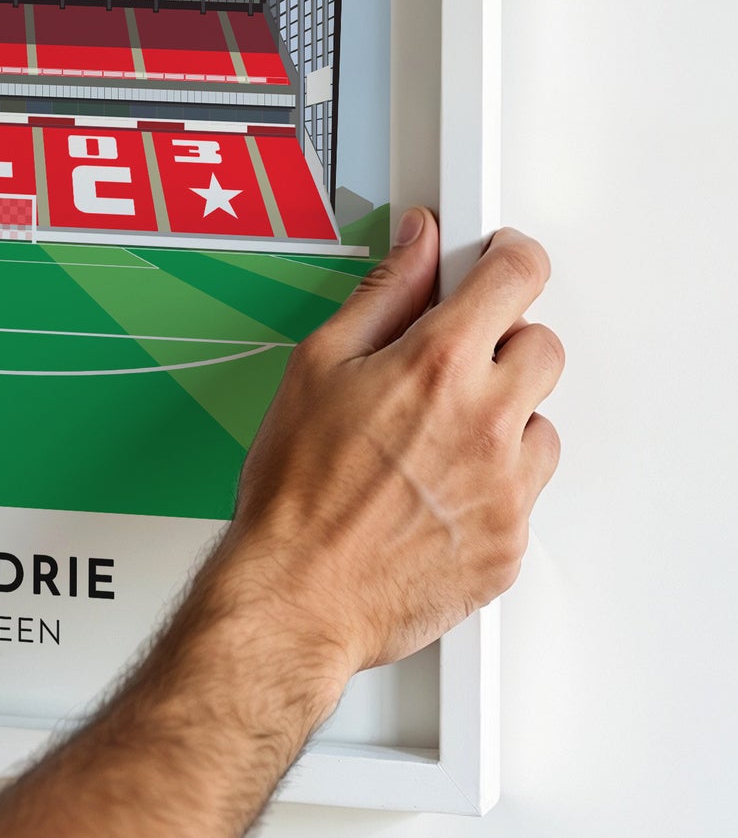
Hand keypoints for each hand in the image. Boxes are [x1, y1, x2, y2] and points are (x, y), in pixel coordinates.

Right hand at [214, 211, 562, 680]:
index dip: (508, 257)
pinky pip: (524, 492)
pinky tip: (432, 490)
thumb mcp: (317, 365)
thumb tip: (417, 245)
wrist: (298, 592)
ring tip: (432, 441)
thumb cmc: (295, 489)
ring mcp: (507, 487)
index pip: (517, 276)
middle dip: (502, 343)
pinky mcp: (510, 541)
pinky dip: (490, 484)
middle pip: (543, 346)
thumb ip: (382, 294)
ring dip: (502, 420)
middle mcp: (487, 422)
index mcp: (438, 366)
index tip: (496, 260)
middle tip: (448, 363)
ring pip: (539, 424)